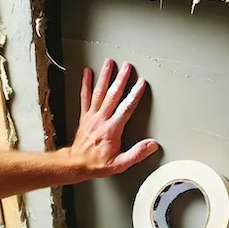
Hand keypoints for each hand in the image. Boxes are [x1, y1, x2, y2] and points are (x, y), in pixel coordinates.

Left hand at [68, 58, 158, 176]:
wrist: (76, 164)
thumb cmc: (97, 164)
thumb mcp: (120, 164)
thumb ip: (136, 154)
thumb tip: (152, 145)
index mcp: (112, 130)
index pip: (126, 108)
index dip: (134, 95)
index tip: (140, 84)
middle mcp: (101, 120)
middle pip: (113, 95)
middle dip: (121, 79)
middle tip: (127, 67)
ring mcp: (91, 116)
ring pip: (99, 92)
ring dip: (105, 76)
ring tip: (109, 63)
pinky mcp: (84, 116)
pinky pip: (85, 97)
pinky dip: (86, 84)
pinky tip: (87, 73)